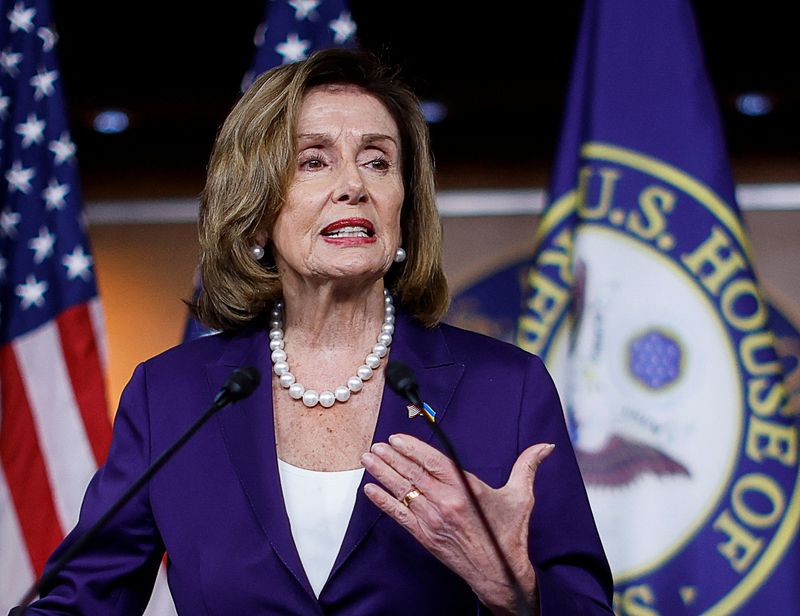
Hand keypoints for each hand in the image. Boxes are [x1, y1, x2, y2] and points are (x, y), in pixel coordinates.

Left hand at [361, 434, 554, 614]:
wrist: (501, 573)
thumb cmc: (509, 534)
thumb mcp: (521, 496)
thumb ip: (527, 466)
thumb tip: (545, 446)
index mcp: (466, 488)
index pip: (433, 461)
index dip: (412, 448)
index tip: (397, 438)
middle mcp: (446, 502)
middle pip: (412, 473)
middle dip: (391, 457)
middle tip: (375, 445)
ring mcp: (433, 520)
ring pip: (403, 491)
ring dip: (382, 474)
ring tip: (368, 459)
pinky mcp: (425, 536)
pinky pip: (398, 515)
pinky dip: (383, 502)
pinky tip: (370, 490)